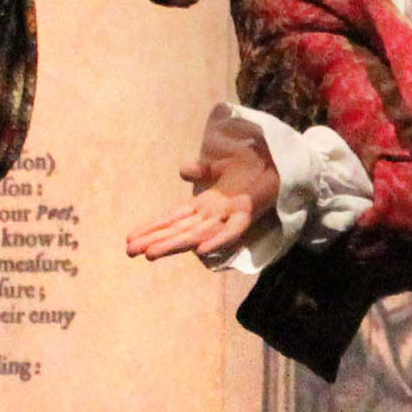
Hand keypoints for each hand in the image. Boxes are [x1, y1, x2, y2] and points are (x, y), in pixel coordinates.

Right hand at [124, 119, 280, 262]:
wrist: (282, 158)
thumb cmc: (254, 165)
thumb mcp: (221, 165)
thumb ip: (202, 170)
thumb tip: (182, 170)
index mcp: (206, 205)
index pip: (173, 219)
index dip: (152, 228)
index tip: (129, 240)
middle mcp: (214, 214)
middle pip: (179, 230)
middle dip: (154, 240)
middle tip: (129, 252)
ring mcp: (230, 215)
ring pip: (198, 234)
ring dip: (176, 244)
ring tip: (152, 253)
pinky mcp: (249, 212)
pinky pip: (232, 231)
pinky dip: (217, 241)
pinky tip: (200, 251)